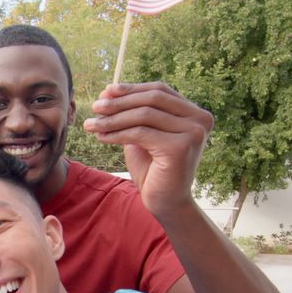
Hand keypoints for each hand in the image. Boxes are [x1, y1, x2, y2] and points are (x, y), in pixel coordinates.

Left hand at [83, 82, 212, 218]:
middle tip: (95, 106)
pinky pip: (140, 133)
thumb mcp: (143, 134)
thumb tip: (108, 90)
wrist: (165, 203)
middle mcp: (200, 119)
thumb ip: (133, 113)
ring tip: (91, 124)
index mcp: (195, 113)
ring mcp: (193, 132)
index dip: (131, 89)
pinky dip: (117, 133)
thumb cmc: (153, 169)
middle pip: (152, 99)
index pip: (160, 90)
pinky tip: (101, 137)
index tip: (105, 92)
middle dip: (120, 102)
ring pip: (144, 115)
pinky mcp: (180, 147)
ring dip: (113, 118)